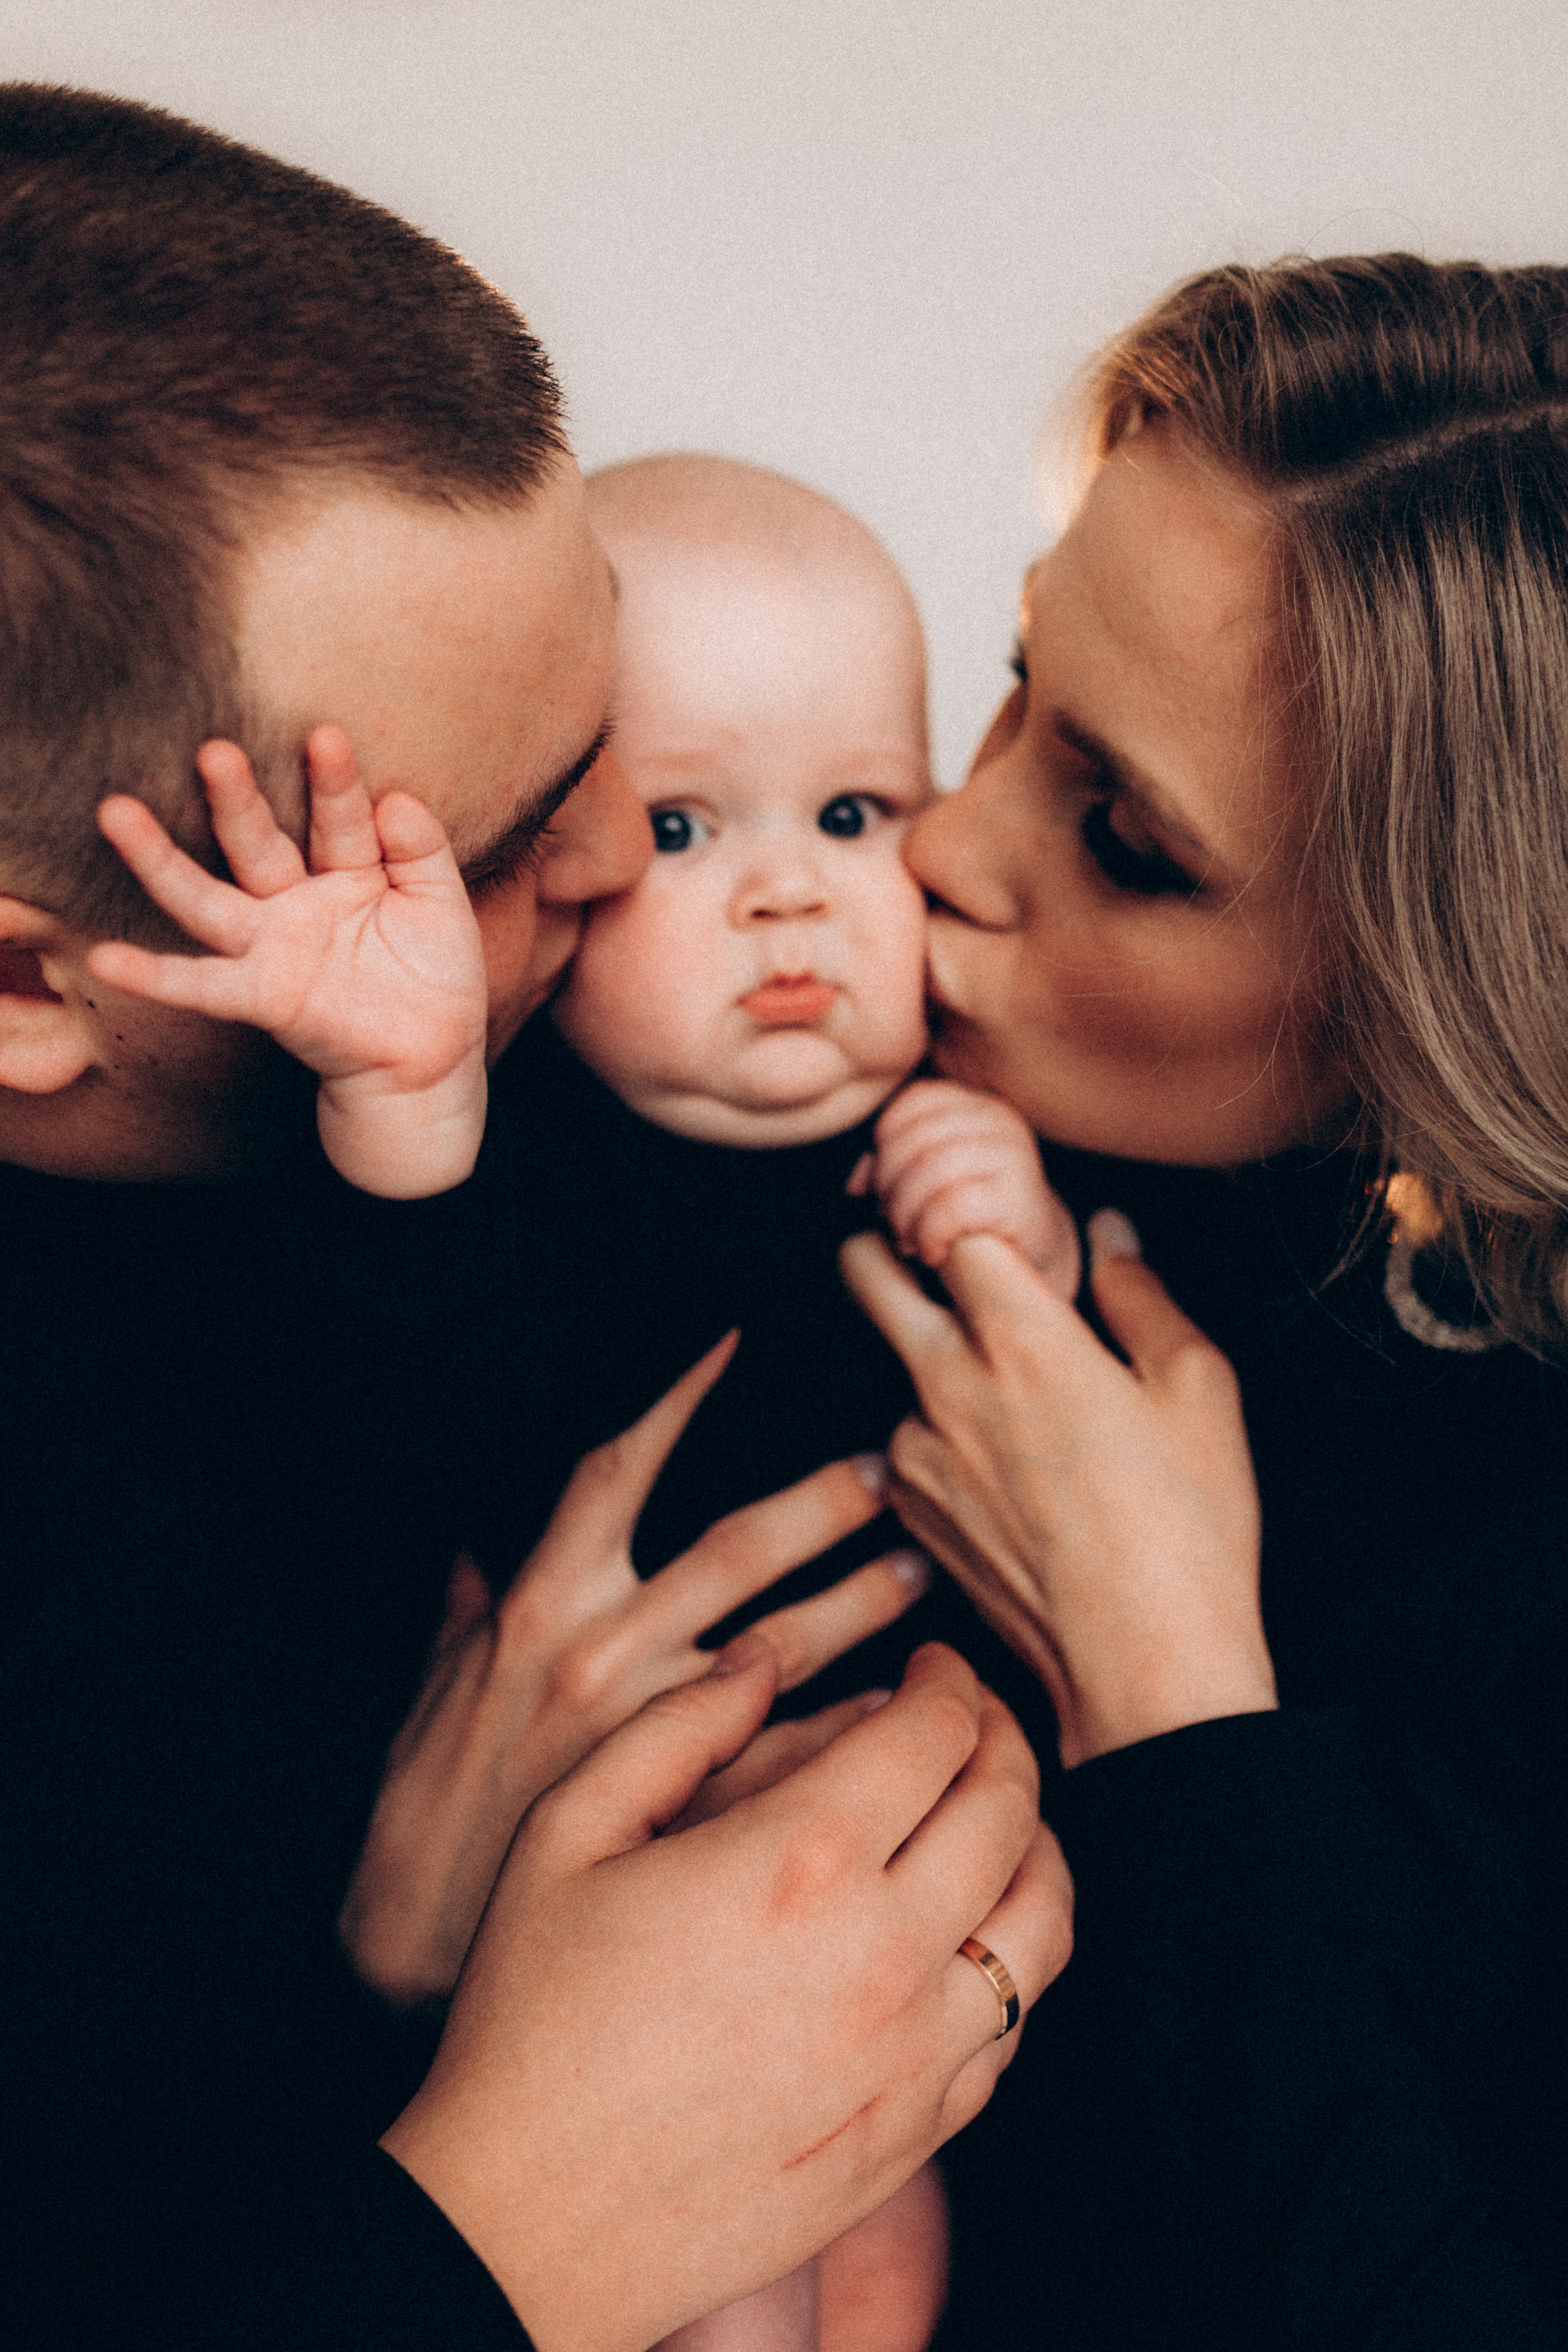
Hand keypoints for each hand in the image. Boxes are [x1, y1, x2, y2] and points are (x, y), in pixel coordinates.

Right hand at [88, 728, 487, 1196]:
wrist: (434, 1058)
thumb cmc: (434, 973)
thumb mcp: (440, 901)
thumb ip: (422, 849)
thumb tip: (397, 798)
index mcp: (346, 869)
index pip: (338, 818)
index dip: (334, 781)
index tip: (325, 734)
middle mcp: (297, 901)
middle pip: (258, 842)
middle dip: (237, 799)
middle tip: (214, 750)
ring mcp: (273, 948)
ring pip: (208, 899)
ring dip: (160, 860)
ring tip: (117, 812)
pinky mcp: (264, 996)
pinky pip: (204, 987)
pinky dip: (155, 977)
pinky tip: (107, 960)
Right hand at [340, 1333, 930, 2004]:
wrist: (413, 1966)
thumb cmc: (428, 1821)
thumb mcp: (434, 1697)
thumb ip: (469, 1612)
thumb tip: (480, 1538)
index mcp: (543, 1610)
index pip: (614, 1472)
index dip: (672, 1400)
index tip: (733, 1339)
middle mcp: (610, 1660)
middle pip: (739, 1553)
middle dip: (823, 1504)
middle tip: (893, 1469)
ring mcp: (664, 1742)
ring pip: (794, 1650)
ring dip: (869, 1608)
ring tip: (931, 1581)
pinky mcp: (702, 1823)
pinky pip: (805, 1764)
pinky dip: (863, 1733)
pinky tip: (917, 1715)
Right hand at [383, 1639, 1071, 2351]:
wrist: (528, 2222)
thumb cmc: (532, 2018)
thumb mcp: (567, 1834)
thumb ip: (675, 1727)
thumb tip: (759, 1665)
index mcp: (798, 1859)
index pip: (936, 1732)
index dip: (947, 1678)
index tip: (931, 1663)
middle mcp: (883, 1951)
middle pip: (1008, 1809)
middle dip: (1003, 1736)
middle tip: (973, 1715)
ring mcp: (912, 2053)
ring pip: (1042, 1919)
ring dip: (1035, 1843)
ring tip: (998, 1813)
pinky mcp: (915, 2133)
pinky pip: (1014, 2024)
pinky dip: (1015, 1957)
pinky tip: (970, 1933)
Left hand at [840, 1214, 1276, 1767]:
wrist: (1144, 1668)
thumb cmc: (1189, 1528)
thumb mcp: (1198, 1388)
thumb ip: (1142, 1294)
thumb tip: (1112, 1232)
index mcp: (1022, 1335)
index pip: (952, 1218)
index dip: (970, 1206)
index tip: (986, 1214)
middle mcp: (947, 1382)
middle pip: (867, 1270)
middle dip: (888, 1243)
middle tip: (928, 1251)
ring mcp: (915, 1449)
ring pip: (895, 1367)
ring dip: (933, 1364)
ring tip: (1018, 1409)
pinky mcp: (909, 1509)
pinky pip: (905, 1444)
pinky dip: (941, 1440)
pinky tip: (1011, 1476)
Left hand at [849, 1079, 1079, 1294]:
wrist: (1031, 1256)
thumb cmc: (970, 1213)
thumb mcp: (927, 1179)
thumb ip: (889, 1166)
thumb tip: (855, 1183)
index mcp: (974, 1103)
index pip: (913, 1101)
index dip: (886, 1145)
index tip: (886, 1186)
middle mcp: (999, 1119)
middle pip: (915, 1138)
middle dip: (890, 1188)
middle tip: (894, 1224)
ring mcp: (1014, 1155)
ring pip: (930, 1171)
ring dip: (906, 1217)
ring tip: (911, 1241)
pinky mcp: (1019, 1197)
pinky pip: (952, 1206)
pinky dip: (930, 1234)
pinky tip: (934, 1252)